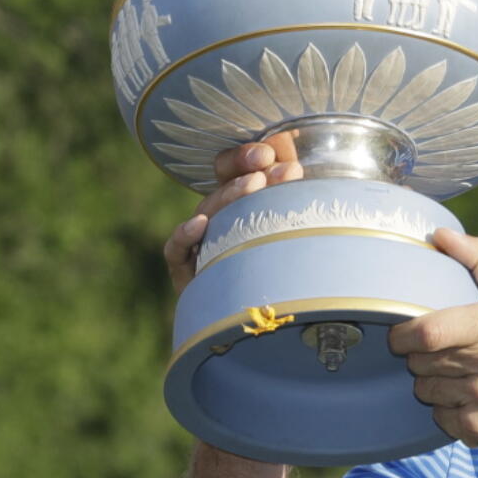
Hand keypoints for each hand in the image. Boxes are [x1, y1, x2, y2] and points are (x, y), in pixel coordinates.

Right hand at [162, 136, 302, 293]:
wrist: (281, 324)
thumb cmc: (297, 272)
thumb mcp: (302, 227)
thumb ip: (296, 195)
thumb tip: (299, 156)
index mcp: (242, 206)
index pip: (231, 170)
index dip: (244, 157)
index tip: (272, 152)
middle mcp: (219, 223)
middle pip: (222, 190)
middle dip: (248, 172)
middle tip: (275, 165)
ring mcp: (200, 247)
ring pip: (206, 214)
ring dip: (229, 197)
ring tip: (255, 183)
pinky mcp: (185, 274)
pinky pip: (176, 251)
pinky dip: (184, 236)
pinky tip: (200, 225)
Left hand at [389, 229, 477, 463]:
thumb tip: (441, 236)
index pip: (428, 331)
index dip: (403, 334)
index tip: (401, 333)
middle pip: (420, 361)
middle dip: (421, 357)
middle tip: (443, 353)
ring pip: (425, 389)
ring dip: (433, 383)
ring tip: (460, 376)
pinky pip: (439, 417)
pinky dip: (447, 411)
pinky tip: (470, 401)